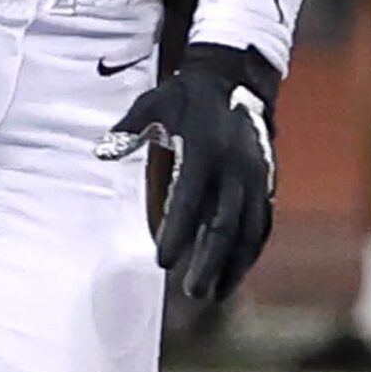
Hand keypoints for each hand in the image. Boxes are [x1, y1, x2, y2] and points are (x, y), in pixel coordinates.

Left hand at [98, 42, 278, 304]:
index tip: (162, 262)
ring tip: (216, 294)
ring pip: (251, 229)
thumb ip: (127, 130)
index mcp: (204, 151)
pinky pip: (264, 221)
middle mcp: (236, 167)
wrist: (236, 76)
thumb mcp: (152, 104)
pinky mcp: (268, 180)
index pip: (189, 201)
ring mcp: (257, 175)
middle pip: (225, 224)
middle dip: (210, 261)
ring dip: (235, 264)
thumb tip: (101, 152)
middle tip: (192, 293)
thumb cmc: (184, 96)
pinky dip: (252, 249)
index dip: (177, 233)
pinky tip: (237, 272)